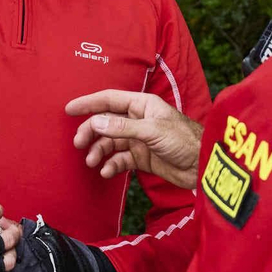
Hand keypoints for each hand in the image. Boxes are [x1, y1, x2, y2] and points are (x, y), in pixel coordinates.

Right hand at [66, 90, 203, 188]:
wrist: (202, 165)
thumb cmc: (184, 140)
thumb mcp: (152, 130)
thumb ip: (123, 128)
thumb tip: (96, 123)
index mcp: (142, 105)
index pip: (109, 100)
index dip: (88, 103)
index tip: (69, 109)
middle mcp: (138, 120)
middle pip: (106, 123)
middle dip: (91, 132)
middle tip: (79, 144)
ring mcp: (139, 139)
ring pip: (111, 142)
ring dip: (99, 151)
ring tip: (92, 162)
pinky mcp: (142, 158)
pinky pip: (120, 159)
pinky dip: (111, 165)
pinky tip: (107, 172)